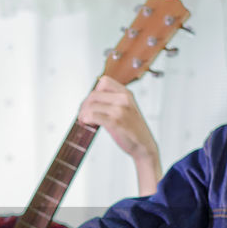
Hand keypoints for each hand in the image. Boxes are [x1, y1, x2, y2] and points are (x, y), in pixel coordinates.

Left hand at [78, 76, 161, 194]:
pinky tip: (87, 124)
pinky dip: (86, 119)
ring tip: (84, 121)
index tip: (90, 104)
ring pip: (92, 105)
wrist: (144, 146)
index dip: (93, 92)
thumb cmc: (132, 129)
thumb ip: (111, 101)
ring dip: (83, 114)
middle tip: (82, 115)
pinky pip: (94, 116)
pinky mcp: (116, 122)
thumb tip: (88, 101)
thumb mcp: (125, 109)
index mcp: (126, 93)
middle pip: (94, 94)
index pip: (104, 81)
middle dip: (84, 105)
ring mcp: (120, 110)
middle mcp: (124, 99)